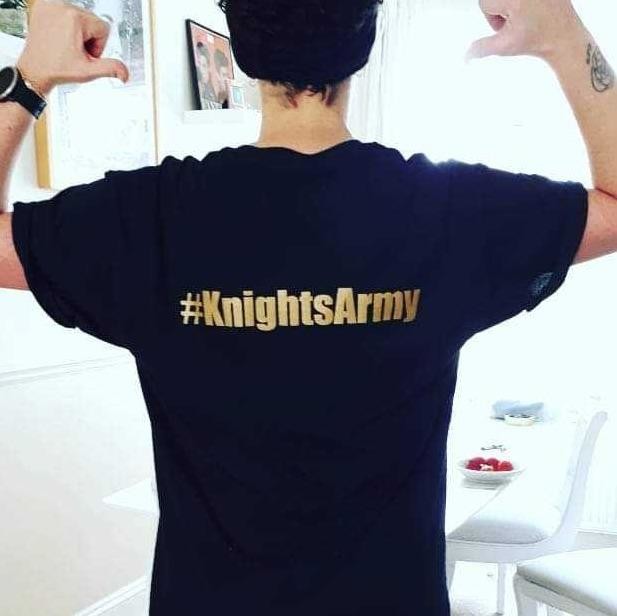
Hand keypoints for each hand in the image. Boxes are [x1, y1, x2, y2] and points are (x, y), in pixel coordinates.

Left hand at [15, 0, 128, 95]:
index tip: (85, 54)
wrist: (34, 69)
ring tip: (66, 46)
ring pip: (80, 18)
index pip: (103, 28)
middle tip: (75, 52)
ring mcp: (50, 5)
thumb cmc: (56, 69)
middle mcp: (61, 7)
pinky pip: (66, 14)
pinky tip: (59, 39)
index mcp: (74, 18)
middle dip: (88, 39)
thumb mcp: (88, 71)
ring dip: (78, 33)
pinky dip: (66, 26)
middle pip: (92, 22)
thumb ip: (110, 69)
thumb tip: (125, 72)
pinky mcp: (44, 7)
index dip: (98, 46)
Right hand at [466, 0, 583, 61]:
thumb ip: (481, 48)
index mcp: (513, 0)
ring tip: (526, 16)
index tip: (507, 27)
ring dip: (512, 5)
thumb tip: (466, 55)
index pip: (485, 3)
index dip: (493, 18)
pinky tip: (533, 11)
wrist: (564, 38)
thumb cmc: (537, 41)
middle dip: (501, 9)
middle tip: (517, 22)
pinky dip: (524, 4)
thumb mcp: (504, 47)